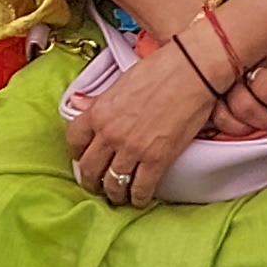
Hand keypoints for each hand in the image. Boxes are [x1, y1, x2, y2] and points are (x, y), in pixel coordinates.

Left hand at [65, 15, 225, 205]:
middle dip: (91, 181)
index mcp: (99, 111)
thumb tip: (80, 104)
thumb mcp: (121, 81)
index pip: (74, 141)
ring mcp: (132, 149)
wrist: (192, 70)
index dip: (76, 154)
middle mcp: (110, 133)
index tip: (83, 158)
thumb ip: (100, 100)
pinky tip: (139, 198)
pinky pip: (140, 187)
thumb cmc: (160, 68)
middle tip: (96, 185)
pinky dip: (138, 197)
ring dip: (114, 193)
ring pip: (113, 183)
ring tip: (118, 195)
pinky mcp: (157, 159)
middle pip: (89, 168)